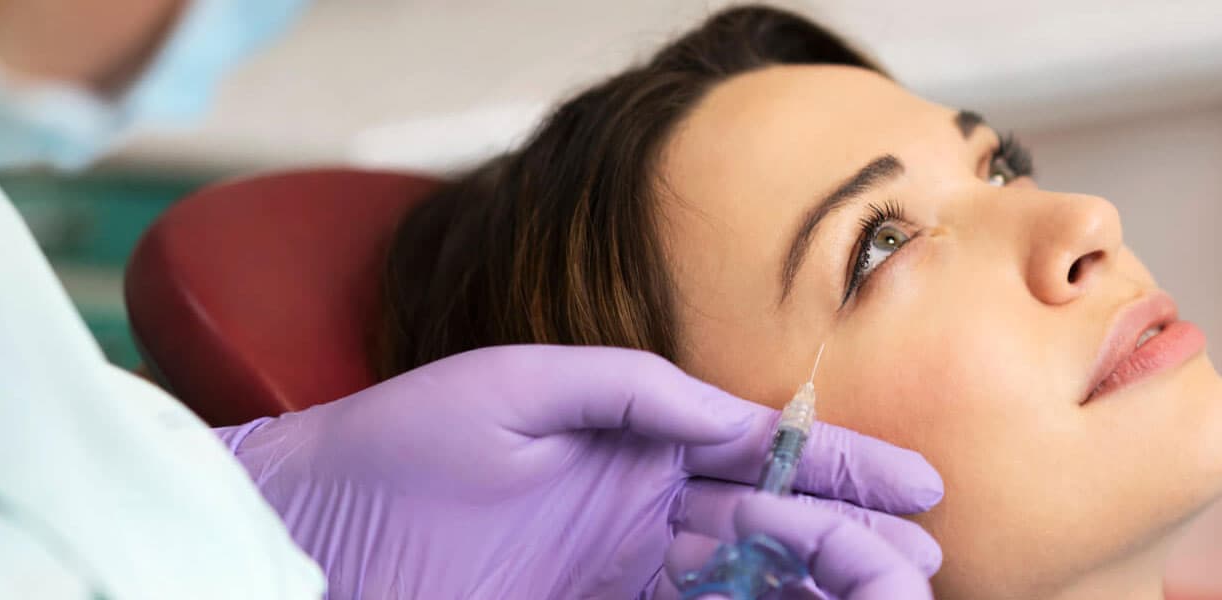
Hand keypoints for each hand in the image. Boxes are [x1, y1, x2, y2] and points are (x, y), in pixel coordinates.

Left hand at [216, 345, 942, 598]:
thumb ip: (638, 391)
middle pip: (772, 534)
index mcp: (633, 448)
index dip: (841, 472)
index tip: (916, 490)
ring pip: (750, 589)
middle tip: (918, 567)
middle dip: (853, 546)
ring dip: (822, 591)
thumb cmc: (396, 445)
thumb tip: (742, 417)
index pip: (760, 459)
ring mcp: (620, 581)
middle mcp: (641, 519)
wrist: (304, 535)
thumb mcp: (519, 385)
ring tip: (891, 596)